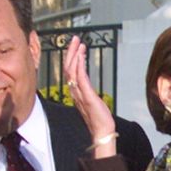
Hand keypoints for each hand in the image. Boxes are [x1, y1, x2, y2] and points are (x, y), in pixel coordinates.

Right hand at [64, 36, 116, 158]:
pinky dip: (80, 65)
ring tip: (79, 43)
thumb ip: (87, 91)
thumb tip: (86, 83)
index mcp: (75, 92)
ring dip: (75, 55)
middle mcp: (74, 92)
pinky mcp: (87, 96)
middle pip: (68, 68)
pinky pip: (80, 78)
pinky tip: (82, 56)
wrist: (102, 131)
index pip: (69, 71)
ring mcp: (80, 94)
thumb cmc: (98, 118)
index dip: (71, 57)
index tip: (76, 46)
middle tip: (75, 39)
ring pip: (72, 71)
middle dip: (71, 52)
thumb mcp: (92, 101)